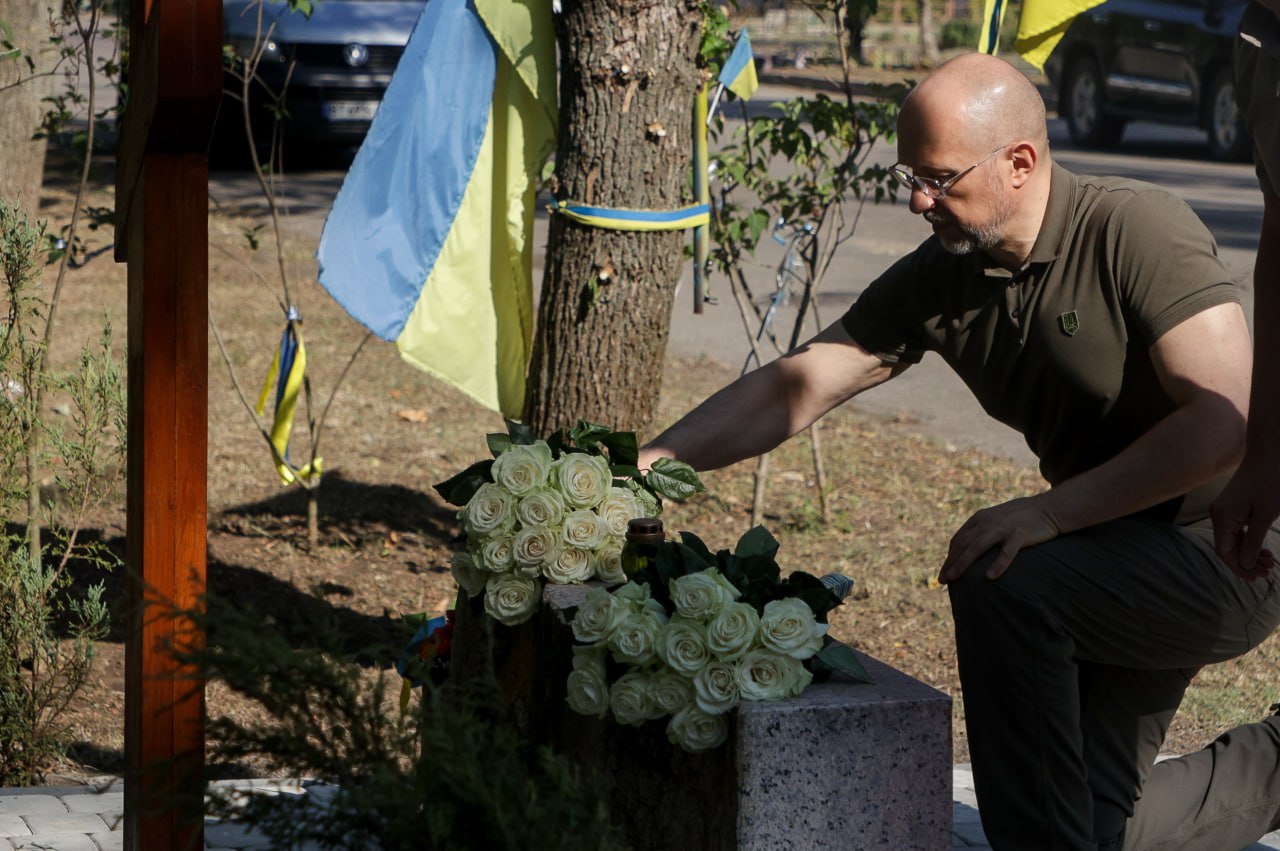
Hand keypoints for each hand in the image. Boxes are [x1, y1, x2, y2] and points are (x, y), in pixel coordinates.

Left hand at [938, 495, 1062, 583]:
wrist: (1050, 508)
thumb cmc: (1024, 517)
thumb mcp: (998, 519)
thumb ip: (984, 530)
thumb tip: (971, 548)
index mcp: (981, 518)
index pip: (959, 539)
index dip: (949, 556)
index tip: (943, 572)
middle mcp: (988, 522)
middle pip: (963, 544)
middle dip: (950, 563)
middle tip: (941, 580)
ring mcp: (1003, 528)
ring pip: (977, 547)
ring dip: (962, 564)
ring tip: (952, 579)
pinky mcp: (1020, 534)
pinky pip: (1007, 552)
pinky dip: (997, 564)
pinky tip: (989, 577)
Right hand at [1211, 463, 1279, 580]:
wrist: (1270, 452)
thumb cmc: (1270, 481)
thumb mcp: (1265, 515)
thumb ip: (1253, 541)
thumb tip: (1246, 564)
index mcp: (1222, 517)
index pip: (1224, 551)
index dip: (1239, 567)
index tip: (1258, 578)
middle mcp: (1218, 514)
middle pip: (1227, 547)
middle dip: (1246, 561)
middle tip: (1269, 571)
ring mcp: (1225, 509)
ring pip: (1233, 539)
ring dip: (1250, 552)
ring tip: (1270, 561)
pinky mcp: (1233, 505)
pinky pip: (1237, 529)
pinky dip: (1249, 540)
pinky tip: (1263, 547)